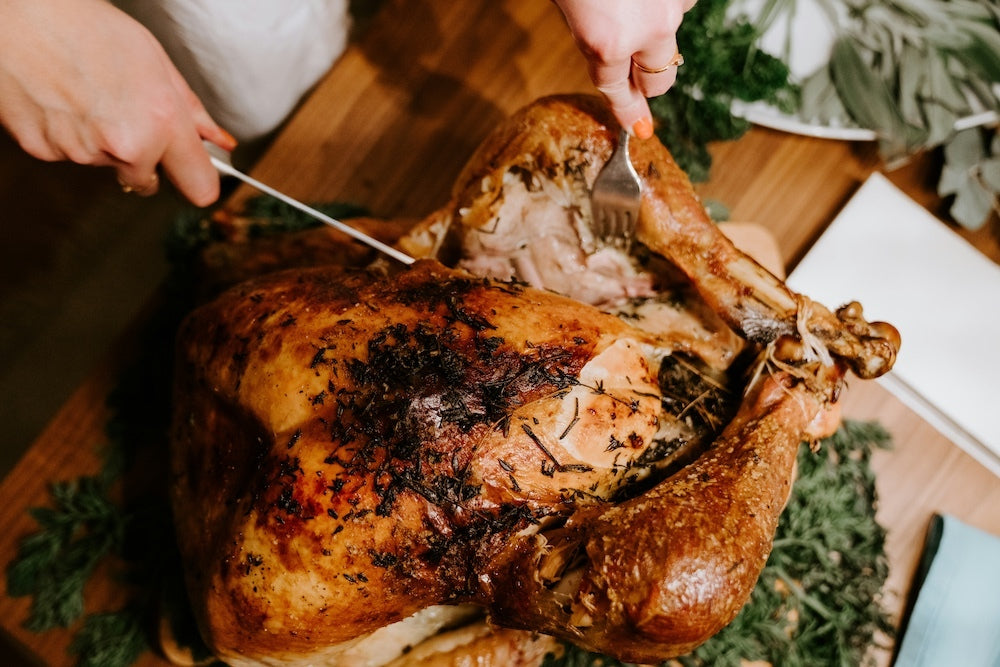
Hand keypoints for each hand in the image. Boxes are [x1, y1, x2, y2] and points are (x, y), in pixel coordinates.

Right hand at [0, 0, 235, 205]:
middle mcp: (125, 145)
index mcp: (161, 122)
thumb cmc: (85, 27)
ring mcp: (83, 153)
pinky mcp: (45, 152)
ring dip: (103, 142)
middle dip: (144, 157)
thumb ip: (190, 111)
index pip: (200, 186)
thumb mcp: (155, 62)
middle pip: (147, 180)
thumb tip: (217, 141)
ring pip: (106, 164)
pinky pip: (70, 155)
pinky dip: (69, 135)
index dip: (198, 180)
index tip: (196, 173)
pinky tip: (62, 101)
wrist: (17, 15)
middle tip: (125, 113)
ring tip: (88, 95)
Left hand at [552, 0, 695, 138]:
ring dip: (653, 34)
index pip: (617, 90)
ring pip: (669, 40)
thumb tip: (608, 61)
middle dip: (643, 80)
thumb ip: (588, 37)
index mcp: (607, 42)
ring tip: (629, 8)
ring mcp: (674, 7)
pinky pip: (680, 7)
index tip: (638, 128)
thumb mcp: (567, 7)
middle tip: (631, 69)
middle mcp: (649, 30)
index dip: (626, 109)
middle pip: (658, 82)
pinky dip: (663, 6)